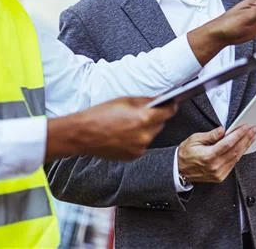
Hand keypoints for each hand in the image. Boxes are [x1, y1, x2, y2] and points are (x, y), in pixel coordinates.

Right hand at [47, 98, 176, 161]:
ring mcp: (139, 148)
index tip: (172, 103)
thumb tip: (160, 99)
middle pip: (160, 124)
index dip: (171, 106)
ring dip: (146, 129)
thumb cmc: (100, 115)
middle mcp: (145, 135)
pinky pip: (142, 145)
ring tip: (130, 123)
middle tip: (142, 113)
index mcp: (144, 119)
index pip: (169, 112)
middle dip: (155, 117)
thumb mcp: (125, 100)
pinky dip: (138, 139)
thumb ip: (146, 101)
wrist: (83, 134)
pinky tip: (125, 134)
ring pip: (151, 135)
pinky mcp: (133, 156)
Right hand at [177, 126, 255, 183]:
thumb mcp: (195, 139)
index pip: (228, 143)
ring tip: (252, 136)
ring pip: (236, 157)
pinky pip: (233, 164)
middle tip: (254, 129)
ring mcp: (218, 173)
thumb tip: (223, 130)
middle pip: (235, 150)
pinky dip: (240, 154)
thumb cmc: (185, 153)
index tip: (246, 127)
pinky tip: (244, 146)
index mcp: (208, 156)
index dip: (239, 134)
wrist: (178, 170)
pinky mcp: (220, 177)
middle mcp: (215, 166)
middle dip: (246, 138)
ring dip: (246, 146)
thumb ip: (211, 135)